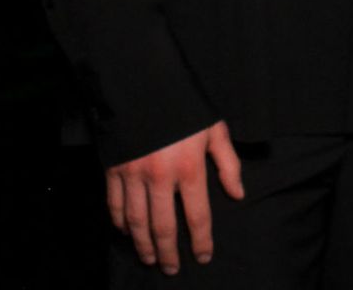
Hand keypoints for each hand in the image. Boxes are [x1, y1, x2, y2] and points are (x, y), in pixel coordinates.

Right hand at [106, 120, 244, 274]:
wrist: (144, 82)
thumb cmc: (185, 107)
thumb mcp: (214, 130)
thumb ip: (228, 163)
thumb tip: (237, 194)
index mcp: (189, 167)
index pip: (198, 215)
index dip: (201, 240)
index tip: (203, 256)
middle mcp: (161, 176)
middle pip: (164, 226)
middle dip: (169, 252)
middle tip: (171, 269)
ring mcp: (134, 174)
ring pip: (137, 221)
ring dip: (143, 244)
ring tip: (150, 258)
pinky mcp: (114, 169)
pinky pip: (115, 204)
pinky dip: (120, 222)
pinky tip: (126, 232)